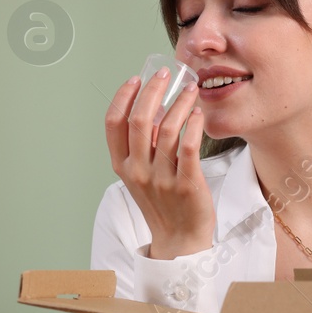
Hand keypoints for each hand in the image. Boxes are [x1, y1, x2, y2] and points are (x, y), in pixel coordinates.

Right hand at [105, 69, 215, 258]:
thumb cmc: (162, 202)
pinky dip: (193, 125)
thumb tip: (152, 108)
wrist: (180, 239)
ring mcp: (161, 178)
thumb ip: (141, 146)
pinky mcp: (187, 184)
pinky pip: (189, 146)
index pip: (113, 123)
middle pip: (139, 119)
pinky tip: (198, 113)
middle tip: (166, 73)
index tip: (137, 78)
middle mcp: (138, 171)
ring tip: (190, 89)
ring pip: (167, 129)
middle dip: (153, 90)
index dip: (123, 96)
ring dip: (179, 102)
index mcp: (122, 166)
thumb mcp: (141, 175)